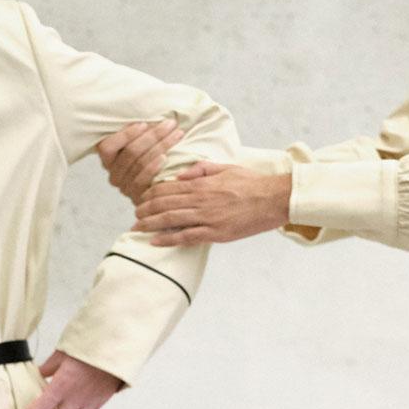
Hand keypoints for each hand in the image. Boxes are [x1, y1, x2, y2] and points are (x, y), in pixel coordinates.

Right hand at [98, 117, 183, 205]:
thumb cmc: (150, 154)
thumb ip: (140, 130)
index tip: (144, 123)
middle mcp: (113, 173)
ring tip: (177, 133)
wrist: (160, 189)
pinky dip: (155, 166)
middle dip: (153, 135)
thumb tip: (146, 106)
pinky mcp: (137, 196)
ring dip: (161, 146)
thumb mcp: (140, 140)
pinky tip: (166, 156)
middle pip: (130, 153)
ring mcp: (125, 186)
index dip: (125, 135)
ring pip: (140, 163)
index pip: (108, 147)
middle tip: (170, 123)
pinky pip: (144, 179)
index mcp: (108, 158)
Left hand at [136, 163, 291, 244]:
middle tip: (135, 213)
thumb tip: (179, 174)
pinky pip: (187, 236)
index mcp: (202, 183)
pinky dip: (168, 238)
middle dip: (146, 209)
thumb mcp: (225, 168)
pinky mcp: (216, 232)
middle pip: (165, 203)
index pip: (169, 186)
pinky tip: (154, 241)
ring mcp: (207, 217)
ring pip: (171, 219)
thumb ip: (201, 169)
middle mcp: (201, 199)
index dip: (151, 193)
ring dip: (151, 223)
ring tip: (137, 227)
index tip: (141, 197)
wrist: (273, 199)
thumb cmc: (251, 183)